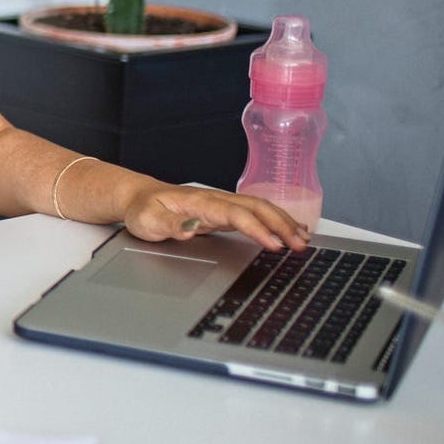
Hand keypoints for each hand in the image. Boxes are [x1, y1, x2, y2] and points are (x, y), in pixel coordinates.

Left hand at [120, 184, 309, 252]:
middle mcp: (216, 200)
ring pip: (260, 209)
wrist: (139, 197)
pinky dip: (276, 221)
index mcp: (200, 202)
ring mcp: (222, 204)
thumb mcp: (148, 220)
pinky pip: (256, 214)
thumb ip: (170, 226)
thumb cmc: (143, 209)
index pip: (236, 214)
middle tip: (300, 245)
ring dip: (283, 222)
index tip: (274, 243)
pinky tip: (290, 230)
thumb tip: (191, 229)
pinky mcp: (224, 212)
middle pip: (256, 208)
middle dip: (281, 225)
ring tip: (303, 240)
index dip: (257, 229)